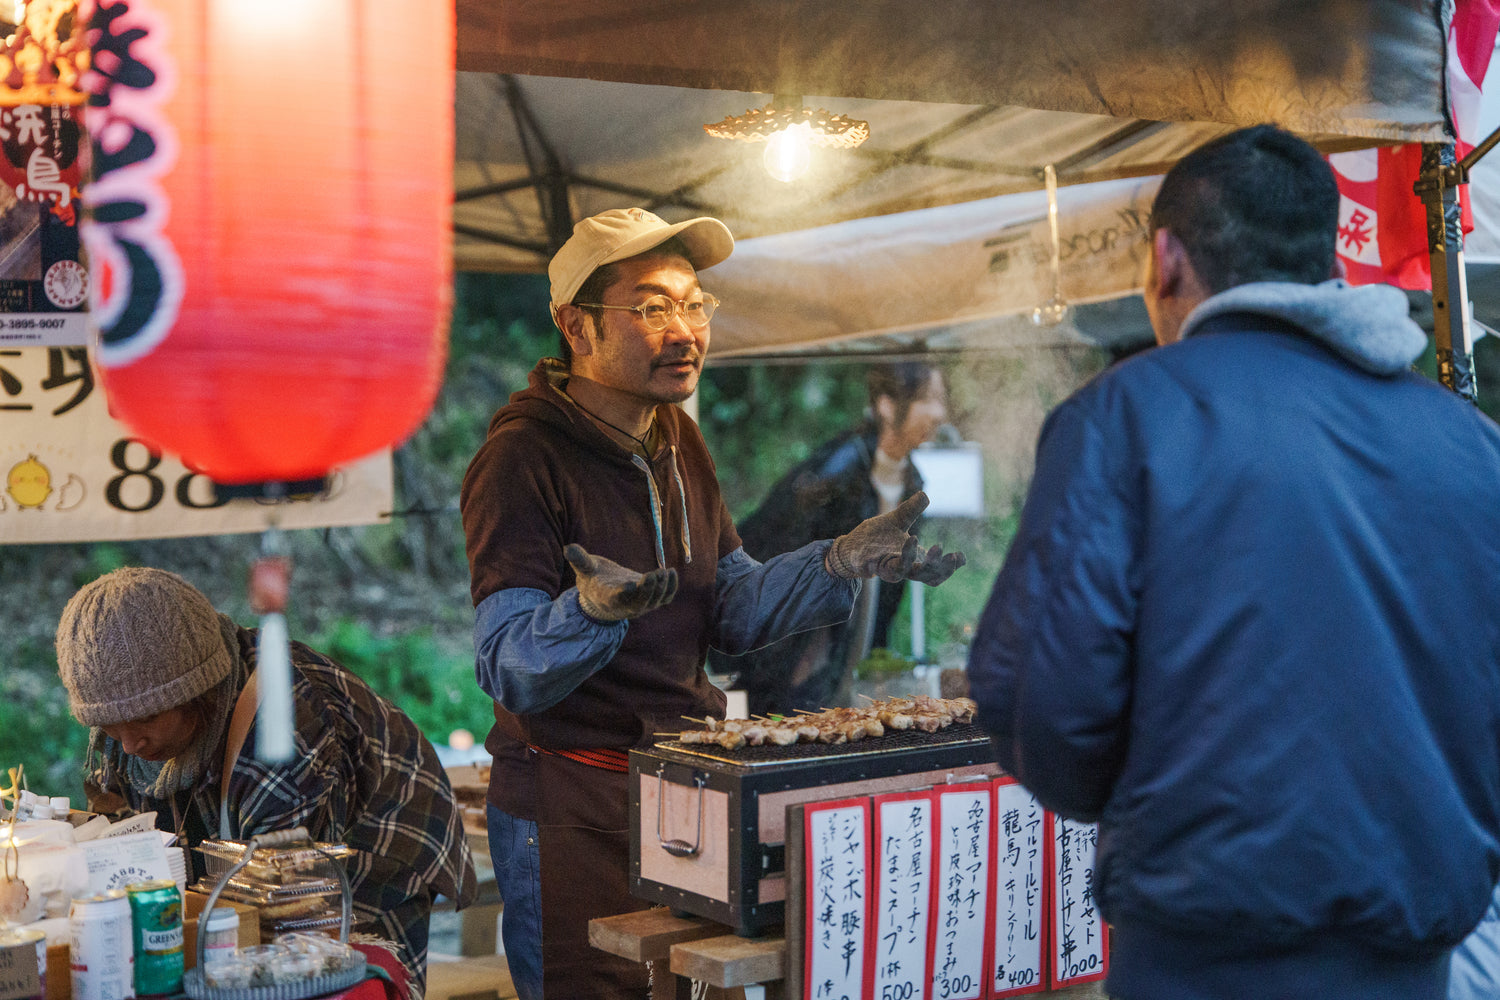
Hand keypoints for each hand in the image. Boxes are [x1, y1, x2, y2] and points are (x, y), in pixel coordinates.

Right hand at [564, 544, 677, 621]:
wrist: (604, 595)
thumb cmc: (594, 579)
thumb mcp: (585, 569)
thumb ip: (579, 559)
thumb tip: (567, 547)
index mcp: (608, 597)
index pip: (616, 598)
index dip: (623, 593)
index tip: (630, 584)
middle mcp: (625, 605)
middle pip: (639, 603)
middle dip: (648, 590)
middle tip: (654, 574)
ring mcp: (640, 605)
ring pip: (653, 602)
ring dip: (661, 588)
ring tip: (664, 572)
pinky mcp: (652, 600)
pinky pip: (664, 599)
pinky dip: (670, 588)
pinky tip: (671, 572)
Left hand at [826, 492, 964, 583]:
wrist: (851, 545)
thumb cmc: (875, 537)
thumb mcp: (897, 520)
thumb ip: (911, 510)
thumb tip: (925, 494)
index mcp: (914, 559)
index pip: (936, 569)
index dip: (951, 566)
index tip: (963, 556)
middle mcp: (906, 567)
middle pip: (930, 576)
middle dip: (944, 567)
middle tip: (954, 555)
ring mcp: (892, 569)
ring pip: (913, 573)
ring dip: (926, 563)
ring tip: (937, 547)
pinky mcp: (878, 568)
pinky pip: (894, 568)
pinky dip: (904, 555)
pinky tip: (911, 540)